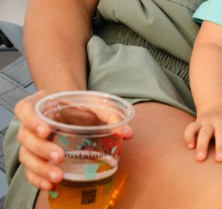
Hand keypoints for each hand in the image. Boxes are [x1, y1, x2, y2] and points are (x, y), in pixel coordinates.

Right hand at [15, 91, 133, 190]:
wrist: (73, 111)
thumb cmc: (81, 107)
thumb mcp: (95, 105)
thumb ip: (111, 115)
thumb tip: (128, 133)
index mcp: (40, 105)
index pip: (25, 109)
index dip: (31, 120)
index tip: (46, 130)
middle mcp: (31, 125)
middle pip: (26, 138)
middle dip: (42, 149)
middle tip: (60, 156)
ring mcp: (31, 143)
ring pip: (26, 157)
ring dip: (40, 168)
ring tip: (59, 176)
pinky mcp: (35, 158)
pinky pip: (29, 172)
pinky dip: (38, 180)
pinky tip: (51, 185)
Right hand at [184, 107, 221, 161]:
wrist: (218, 107)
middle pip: (221, 132)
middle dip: (221, 146)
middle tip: (220, 160)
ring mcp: (208, 122)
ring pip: (204, 132)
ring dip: (202, 144)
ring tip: (200, 158)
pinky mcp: (197, 123)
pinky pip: (190, 128)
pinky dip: (188, 136)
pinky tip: (189, 147)